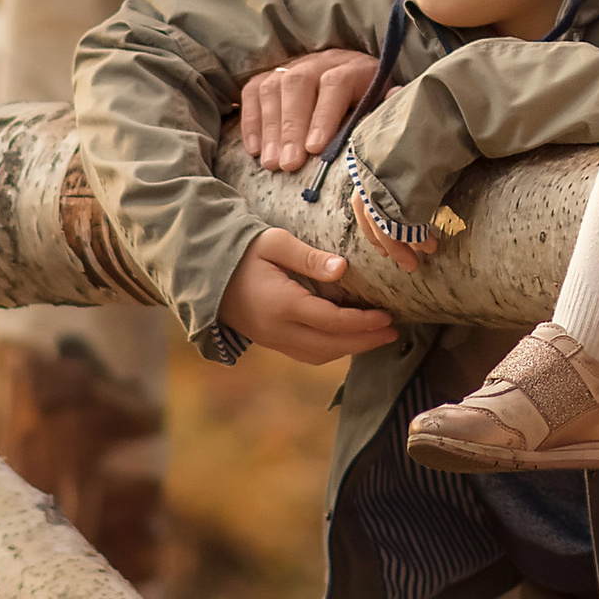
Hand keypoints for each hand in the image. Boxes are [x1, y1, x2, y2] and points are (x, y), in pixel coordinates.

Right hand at [221, 225, 397, 363]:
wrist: (206, 272)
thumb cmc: (243, 252)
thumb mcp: (274, 243)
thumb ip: (308, 257)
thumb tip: (342, 268)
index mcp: (283, 305)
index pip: (332, 322)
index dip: (363, 323)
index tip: (387, 316)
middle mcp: (278, 330)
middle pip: (330, 346)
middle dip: (364, 342)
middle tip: (392, 332)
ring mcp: (273, 340)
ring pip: (319, 355)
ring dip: (350, 349)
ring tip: (377, 338)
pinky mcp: (270, 342)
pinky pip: (307, 354)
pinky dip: (331, 350)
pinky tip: (347, 339)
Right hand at [239, 47, 379, 171]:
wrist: (355, 81)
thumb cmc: (371, 105)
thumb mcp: (384, 106)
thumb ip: (386, 108)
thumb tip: (395, 100)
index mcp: (355, 68)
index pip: (336, 83)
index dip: (324, 115)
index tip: (316, 149)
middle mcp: (322, 61)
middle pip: (299, 84)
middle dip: (292, 127)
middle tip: (289, 164)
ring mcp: (294, 66)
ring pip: (274, 88)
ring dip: (271, 128)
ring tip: (272, 164)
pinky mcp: (271, 75)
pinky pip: (253, 91)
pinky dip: (251, 120)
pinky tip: (255, 149)